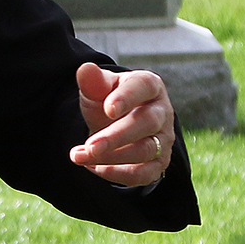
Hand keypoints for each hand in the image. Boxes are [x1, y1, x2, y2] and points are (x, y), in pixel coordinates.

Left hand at [72, 64, 174, 185]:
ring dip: (111, 158)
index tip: (108, 109)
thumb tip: (85, 69)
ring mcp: (164, 139)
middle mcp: (162, 111)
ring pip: (145, 151)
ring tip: (80, 156)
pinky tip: (94, 168)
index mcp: (149, 85)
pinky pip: (144, 174)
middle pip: (146, 123)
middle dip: (116, 137)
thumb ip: (93, 81)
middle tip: (89, 146)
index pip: (142, 87)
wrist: (116, 123)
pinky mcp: (159, 163)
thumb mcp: (99, 88)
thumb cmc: (109, 100)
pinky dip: (118, 174)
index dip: (127, 98)